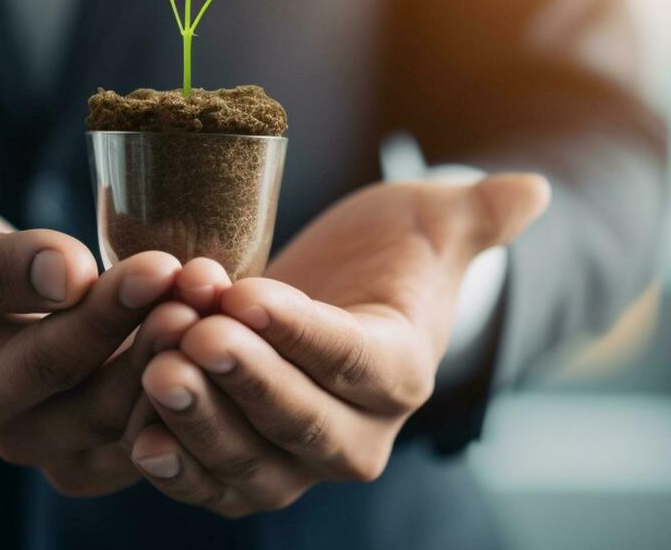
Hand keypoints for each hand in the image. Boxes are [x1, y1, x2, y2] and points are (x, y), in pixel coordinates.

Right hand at [0, 173, 223, 495]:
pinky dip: (194, 372)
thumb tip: (69, 272)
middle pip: (109, 402)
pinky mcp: (109, 424)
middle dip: (161, 341)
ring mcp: (71, 438)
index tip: (160, 266)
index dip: (111, 316)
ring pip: (145, 418)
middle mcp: (26, 431)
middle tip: (206, 281)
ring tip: (220, 293)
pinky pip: (162, 416)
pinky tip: (226, 315)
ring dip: (187, 359)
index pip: (55, 361)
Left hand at [125, 174, 549, 515]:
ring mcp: (296, 460)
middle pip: (299, 422)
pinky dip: (173, 462)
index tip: (244, 294)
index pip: (352, 360)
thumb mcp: (432, 222)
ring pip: (247, 462)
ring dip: (196, 419)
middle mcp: (355, 433)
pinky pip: (207, 480)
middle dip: (242, 382)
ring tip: (152, 362)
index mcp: (401, 372)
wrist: (340, 300)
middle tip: (189, 336)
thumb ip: (477, 212)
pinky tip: (136, 433)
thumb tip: (534, 189)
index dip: (299, 334)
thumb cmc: (388, 254)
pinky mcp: (242, 466)